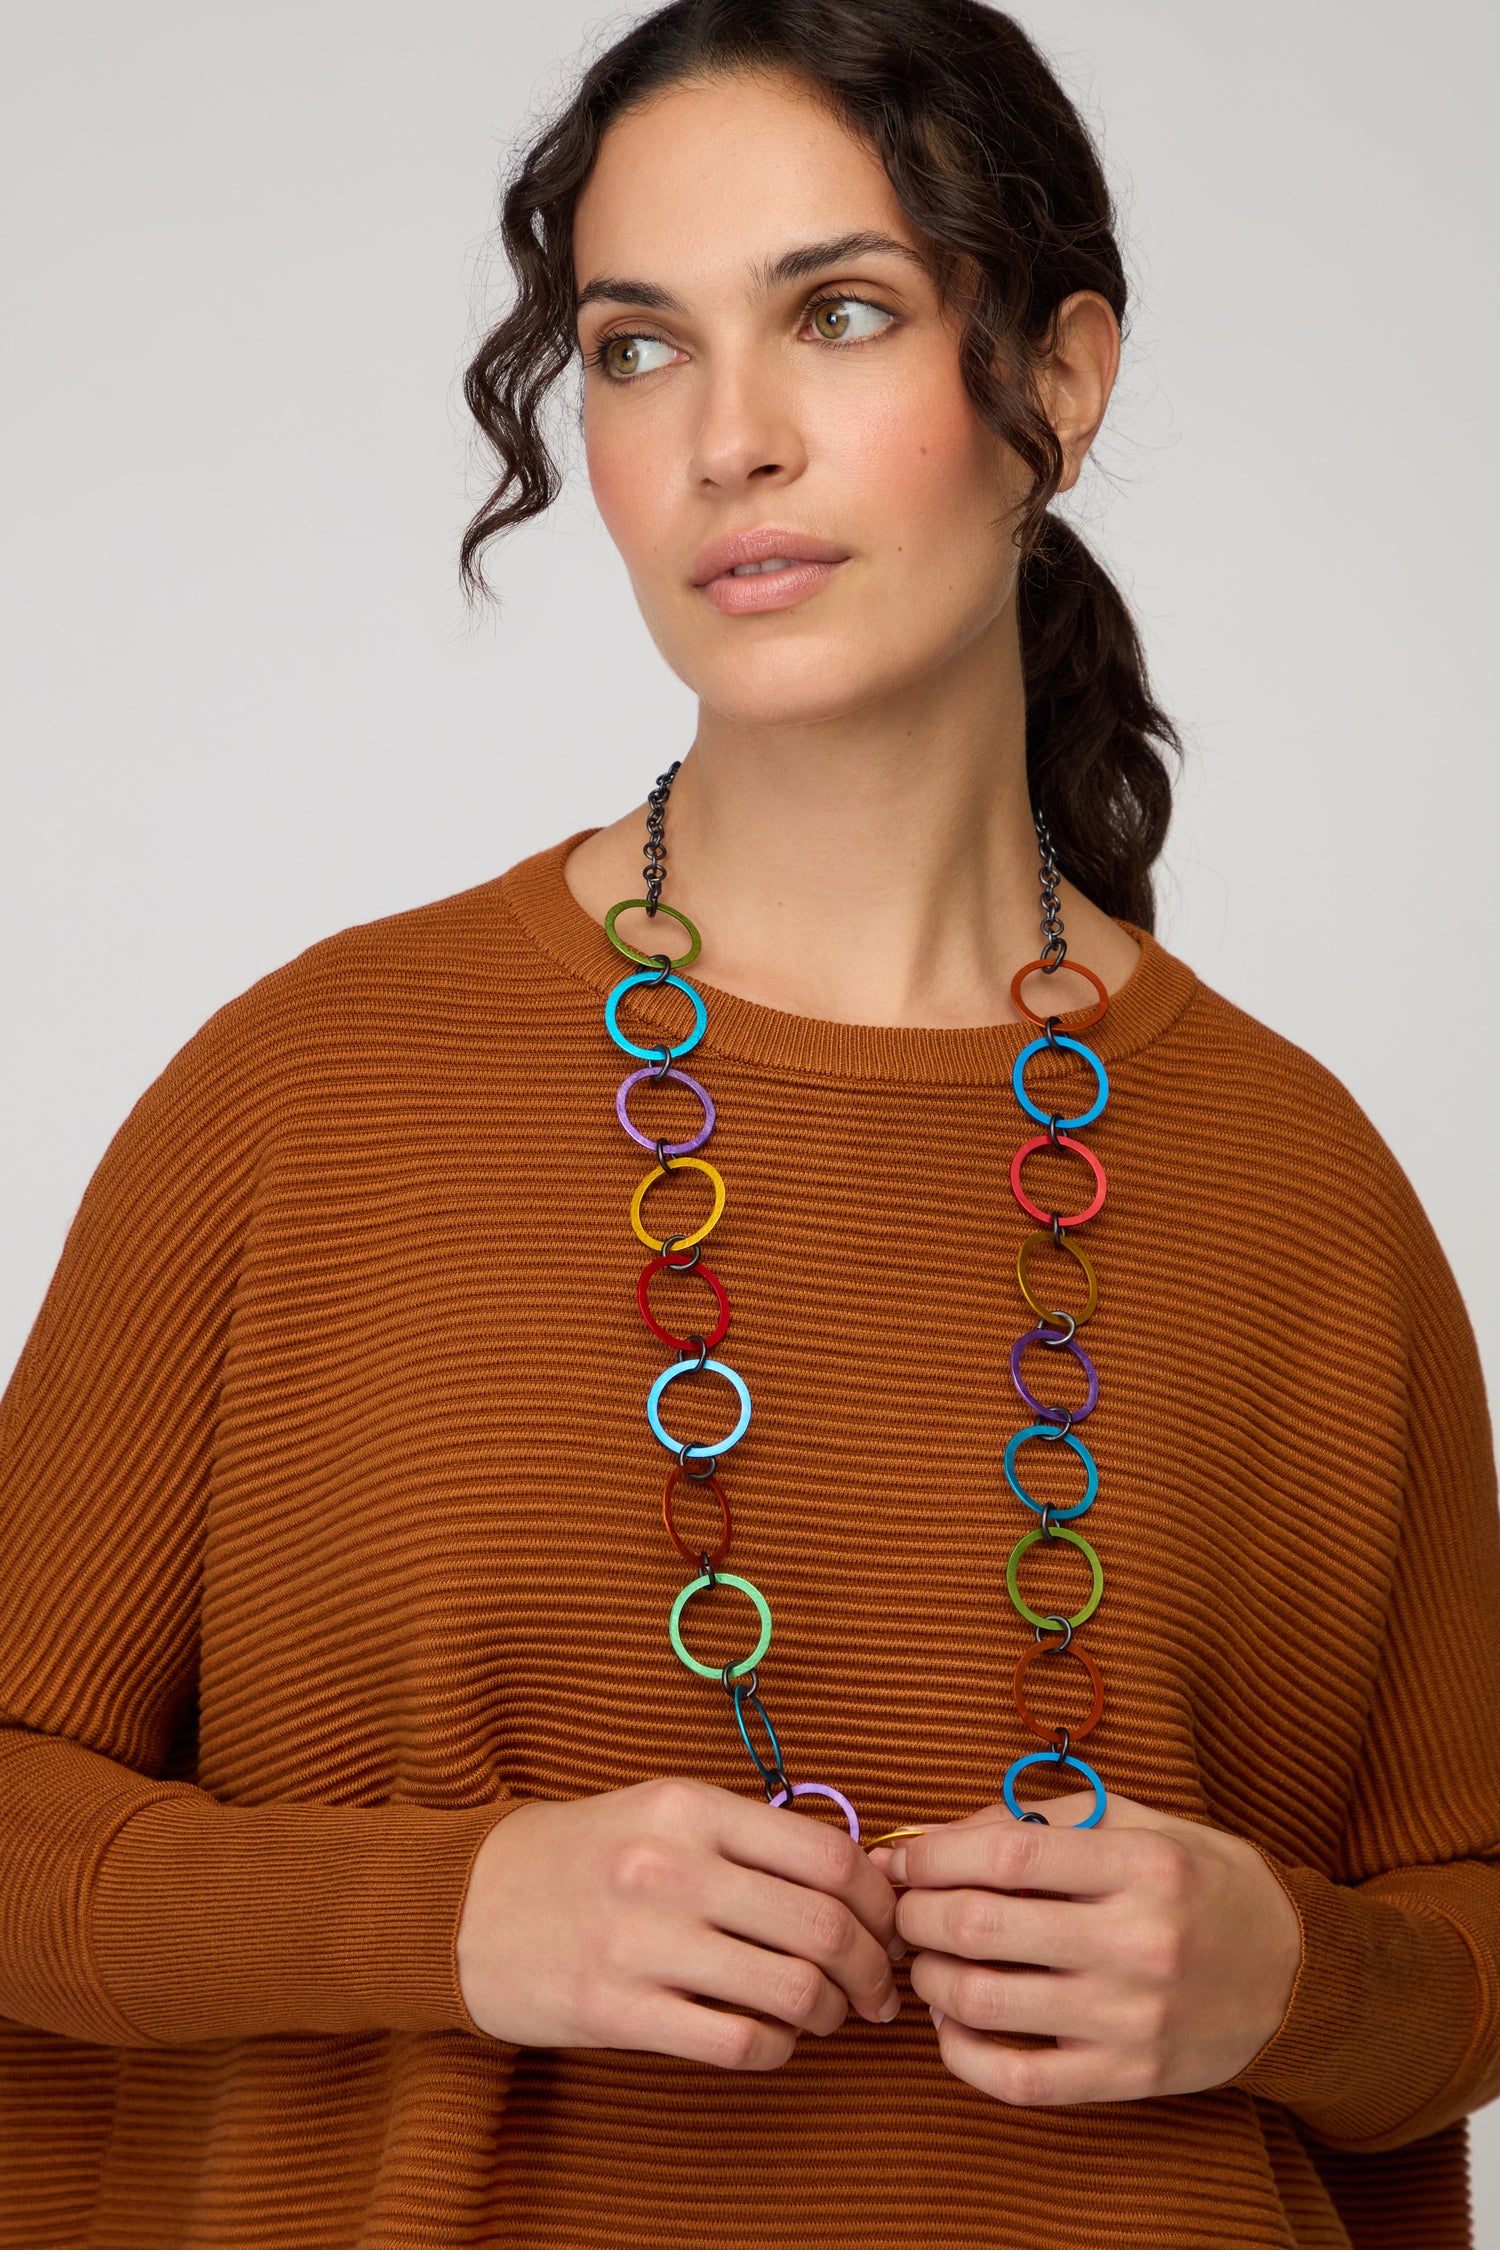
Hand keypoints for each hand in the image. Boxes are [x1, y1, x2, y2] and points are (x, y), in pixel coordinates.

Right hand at [457, 1776, 900, 2068]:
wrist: (463, 1904)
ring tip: (826, 2016)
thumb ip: (746, 1837)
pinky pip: (738, 2042)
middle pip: (822, 1925)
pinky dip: (779, 2049)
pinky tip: (772, 2039)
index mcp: (689, 1807)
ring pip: (791, 1989)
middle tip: (876, 1991)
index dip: (879, 1901)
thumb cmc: (582, 1856)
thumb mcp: (659, 1812)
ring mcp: (642, 1940)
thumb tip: (854, 1881)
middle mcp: (670, 1867)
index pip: (829, 1854)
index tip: (887, 1928)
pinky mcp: (617, 2010)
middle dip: (871, 1969)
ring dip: (830, 2013)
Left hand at [868, 1786, 1301, 2105]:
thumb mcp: (1142, 1824)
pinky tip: (951, 2024)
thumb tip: (939, 1835)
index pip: (1006, 1851)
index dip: (934, 1853)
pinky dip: (961, 2053)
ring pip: (984, 2001)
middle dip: (917, 1913)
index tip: (905, 1857)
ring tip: (926, 1958)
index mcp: (1144, 1865)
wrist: (1298, 1976)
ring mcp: (1133, 2017)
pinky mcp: (1129, 2076)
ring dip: (929, 1977)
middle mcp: (1140, 1941)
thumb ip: (1044, 1819)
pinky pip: (1018, 2078)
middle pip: (980, 1925)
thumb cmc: (1203, 1885)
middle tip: (903, 1908)